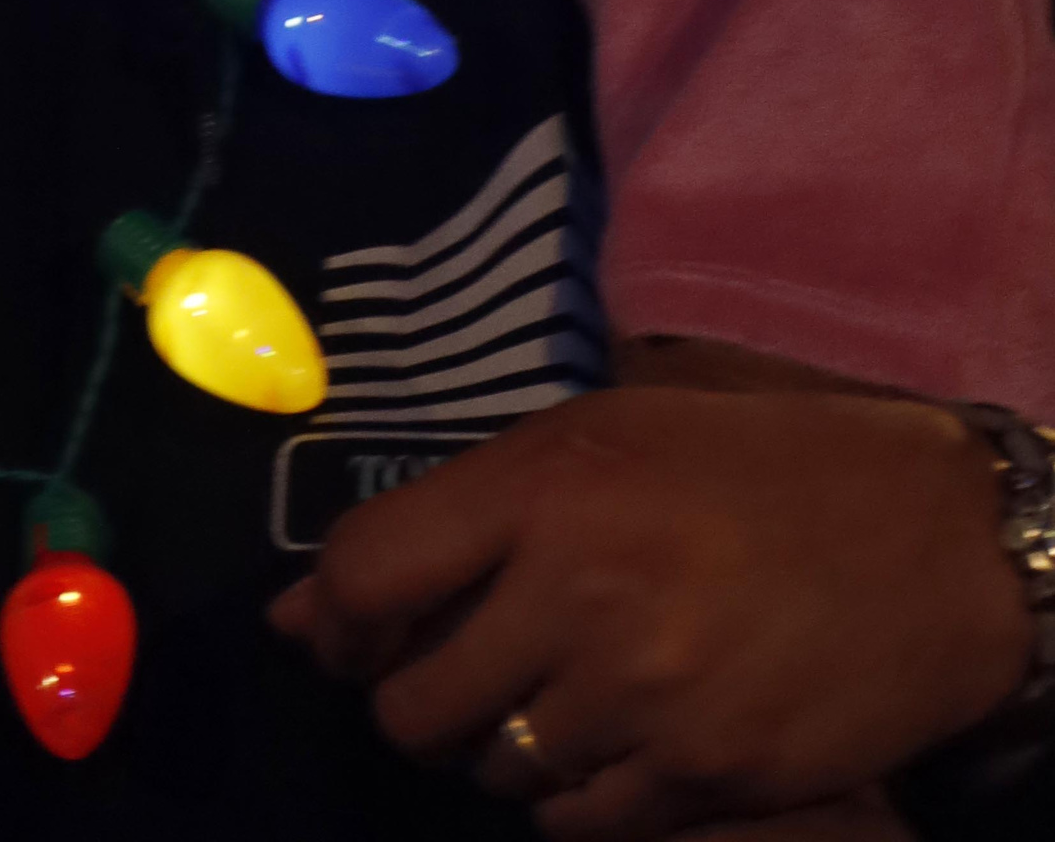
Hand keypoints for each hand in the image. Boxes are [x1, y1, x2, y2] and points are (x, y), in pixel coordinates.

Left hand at [268, 383, 1028, 835]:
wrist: (931, 541)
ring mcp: (642, 697)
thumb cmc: (756, 464)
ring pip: (496, 772)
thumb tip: (307, 608)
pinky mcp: (703, 777)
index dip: (336, 619)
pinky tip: (617, 743)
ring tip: (561, 694)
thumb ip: (459, 512)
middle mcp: (577, 594)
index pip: (368, 572)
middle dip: (417, 698)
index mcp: (544, 486)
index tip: (345, 634)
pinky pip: (578, 824)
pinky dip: (577, 798)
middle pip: (416, 706)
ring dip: (505, 746)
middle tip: (465, 672)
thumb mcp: (604, 436)